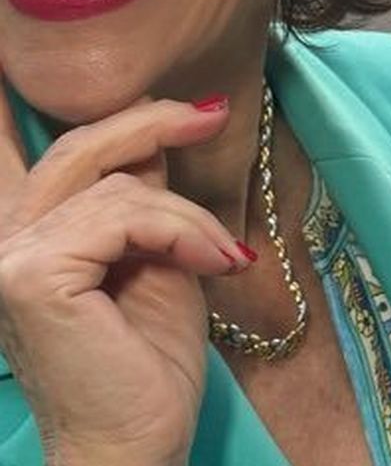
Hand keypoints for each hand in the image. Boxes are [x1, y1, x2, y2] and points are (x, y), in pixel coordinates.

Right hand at [0, 83, 252, 465]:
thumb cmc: (147, 361)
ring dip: (189, 215)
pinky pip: (128, 215)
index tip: (191, 102)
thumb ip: (139, 198)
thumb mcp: (152, 254)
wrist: (138, 443)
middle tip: (214, 114)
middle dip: (152, 121)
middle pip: (77, 147)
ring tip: (224, 254)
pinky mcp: (32, 277)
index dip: (98, 112)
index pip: (44, 153)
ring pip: (120, 186)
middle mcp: (4, 242)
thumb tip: (157, 134)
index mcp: (28, 236)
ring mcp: (9, 259)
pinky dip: (184, 232)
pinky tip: (217, 263)